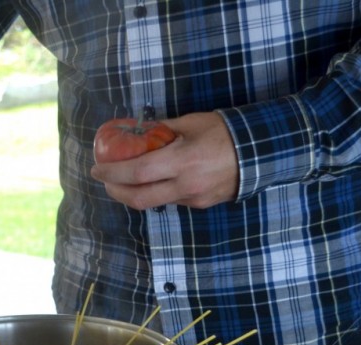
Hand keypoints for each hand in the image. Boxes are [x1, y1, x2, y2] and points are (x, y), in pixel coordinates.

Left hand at [90, 111, 238, 210]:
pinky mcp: (201, 205)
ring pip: (154, 203)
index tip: (96, 168)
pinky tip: (153, 182)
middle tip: (105, 180)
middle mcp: (185, 186)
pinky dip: (156, 193)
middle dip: (116, 191)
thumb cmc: (226, 131)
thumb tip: (137, 129)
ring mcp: (193, 199)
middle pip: (138, 199)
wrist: (263, 152)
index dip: (112, 174)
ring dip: (134, 194)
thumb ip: (163, 129)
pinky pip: (171, 201)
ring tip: (123, 180)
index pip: (136, 174)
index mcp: (181, 162)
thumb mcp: (192, 122)